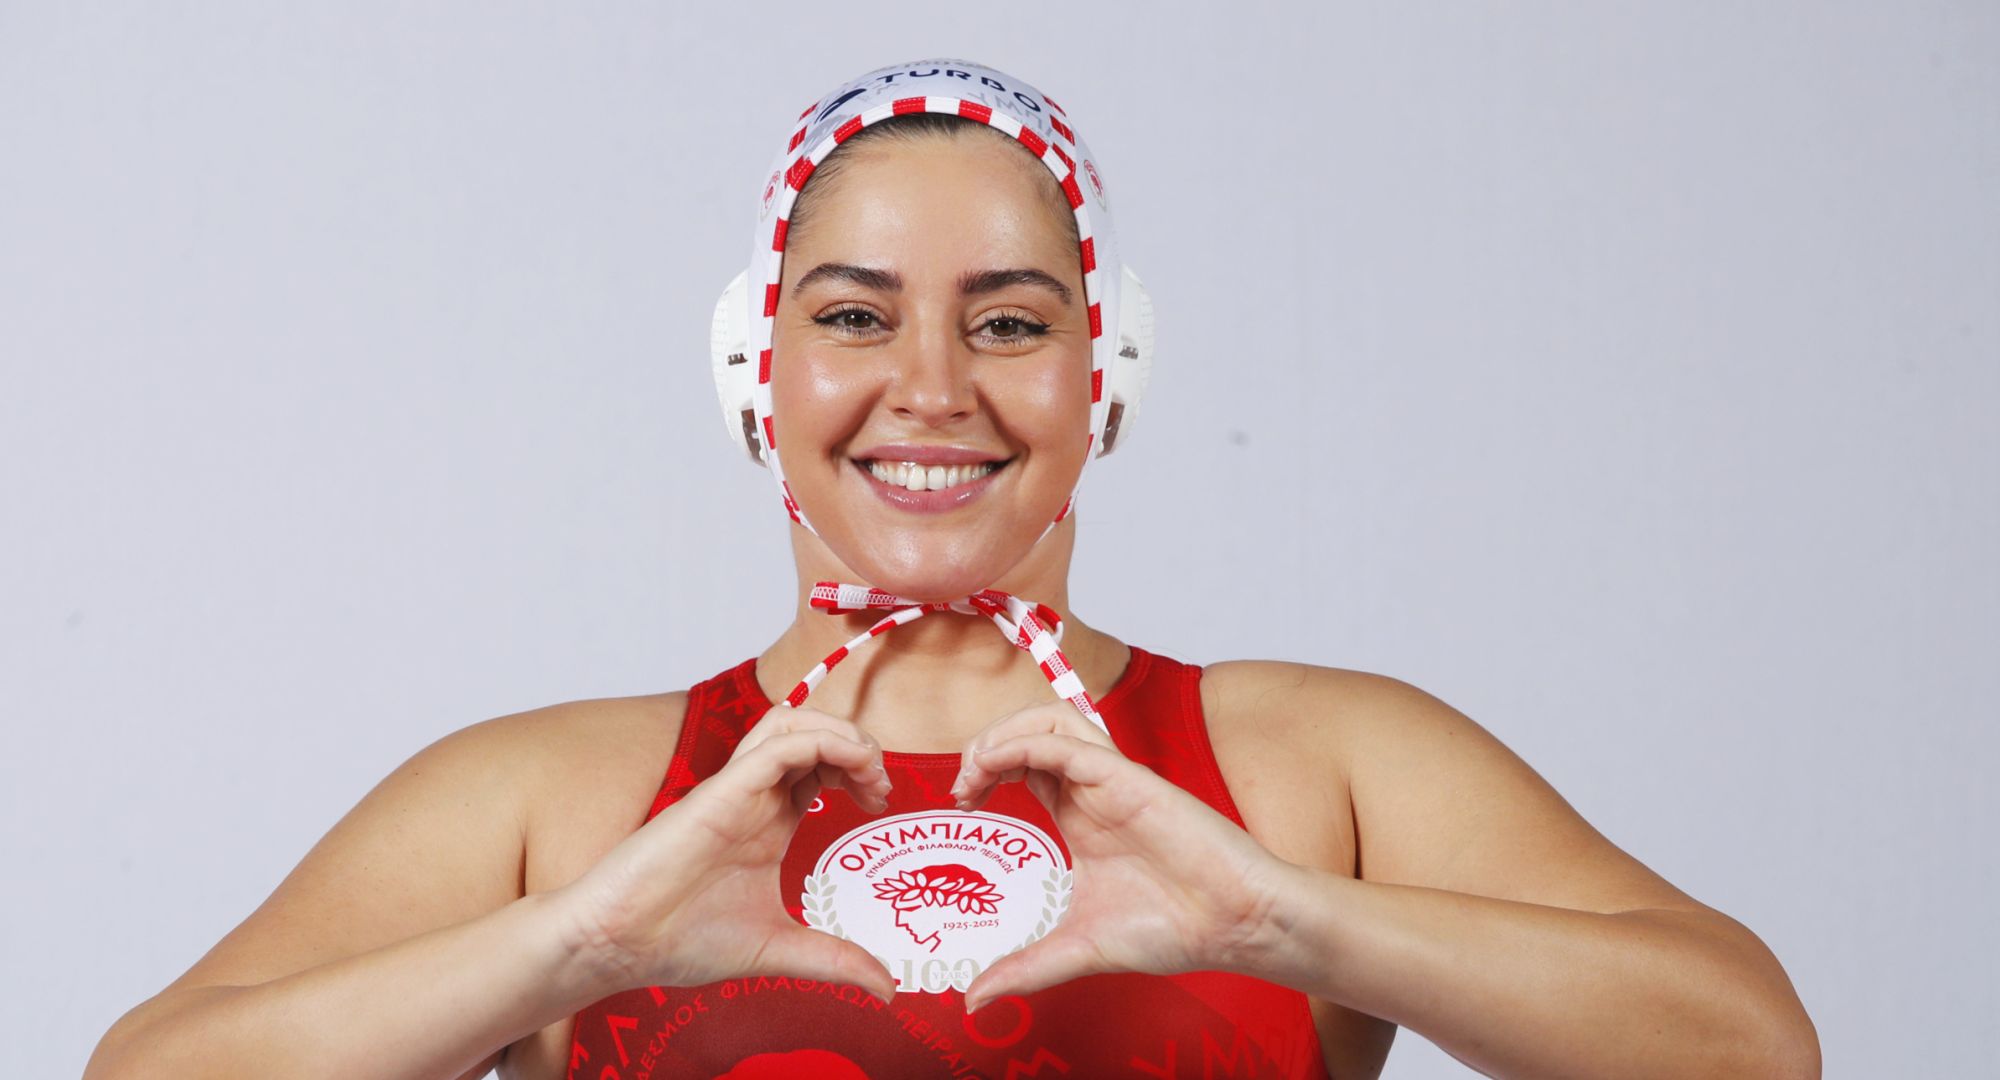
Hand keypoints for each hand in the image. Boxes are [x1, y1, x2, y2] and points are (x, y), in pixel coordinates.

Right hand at [551, 705, 897, 999]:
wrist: (618, 945)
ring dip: (841, 732)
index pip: (821, 767)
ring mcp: (737, 790)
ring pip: (791, 723)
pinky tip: (845, 767)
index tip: (881, 803)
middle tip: (880, 787)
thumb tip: (888, 990)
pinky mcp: (720, 792)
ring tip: (868, 767)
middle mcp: (755, 797)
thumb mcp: (780, 949)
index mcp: (769, 822)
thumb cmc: (680, 940)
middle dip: (859, 745)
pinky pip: (775, 746)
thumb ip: (834, 960)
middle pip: (812, 733)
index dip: (860, 771)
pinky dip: (819, 741)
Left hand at [949, 701, 1297, 1011]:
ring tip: (975, 771)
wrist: (1235, 925)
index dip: (983, 772)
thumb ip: (1027, 968)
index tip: (959, 804)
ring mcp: (1110, 780)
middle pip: (1029, 730)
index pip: (1022, 765)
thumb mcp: (1078, 948)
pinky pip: (1067, 742)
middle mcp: (1092, 789)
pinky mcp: (1128, 779)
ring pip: (1049, 720)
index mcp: (1080, 815)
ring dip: (1001, 733)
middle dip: (984, 745)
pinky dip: (1023, 743)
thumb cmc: (1175, 929)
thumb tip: (975, 1000)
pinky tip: (994, 767)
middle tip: (961, 788)